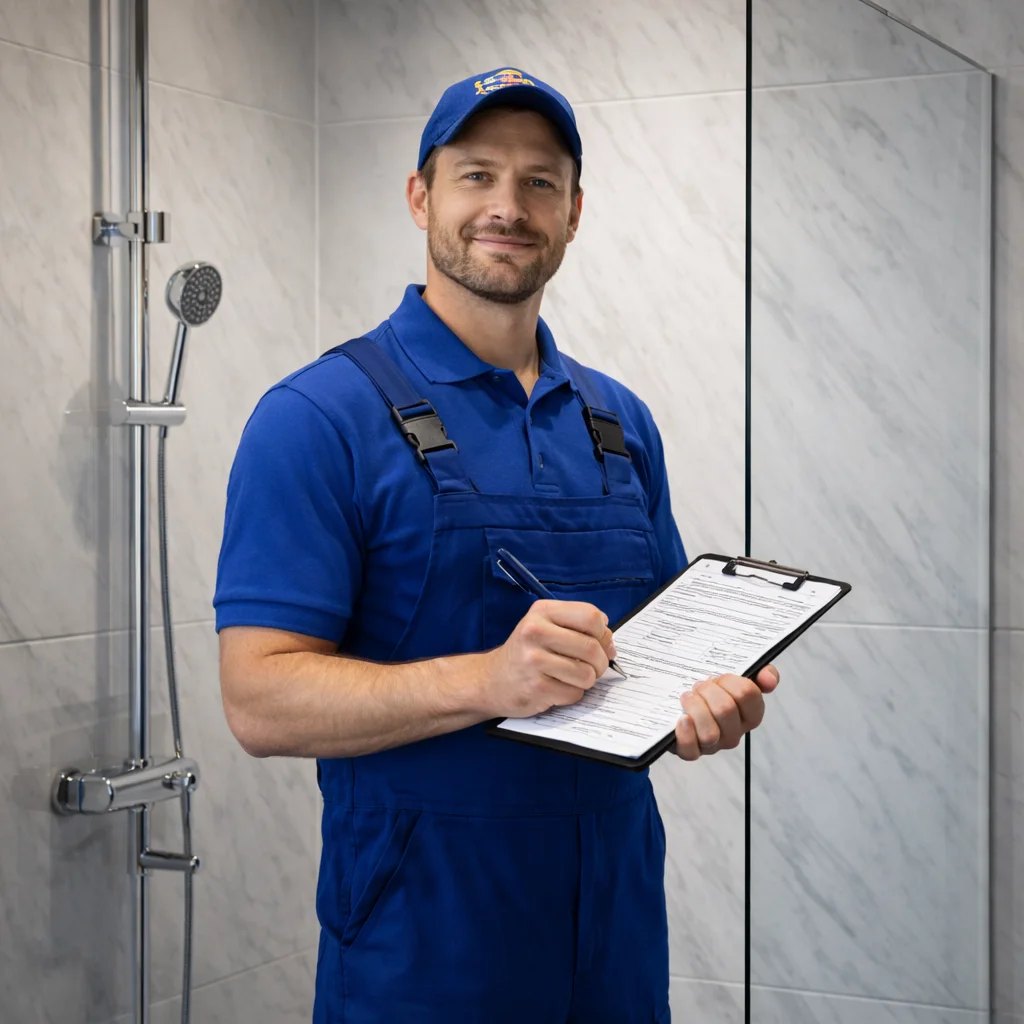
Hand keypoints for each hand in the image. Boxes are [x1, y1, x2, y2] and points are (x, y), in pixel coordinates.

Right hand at [479, 601, 615, 717]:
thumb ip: (578, 627)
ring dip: (587, 680)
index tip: (600, 643)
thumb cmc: (527, 652)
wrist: (491, 680)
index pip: (591, 617)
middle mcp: (535, 631)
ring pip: (586, 674)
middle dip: (601, 662)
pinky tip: (556, 687)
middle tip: (593, 666)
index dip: (604, 633)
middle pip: (592, 647)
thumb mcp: (546, 626)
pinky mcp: (536, 687)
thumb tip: (610, 644)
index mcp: (542, 611)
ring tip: (571, 677)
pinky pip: (574, 693)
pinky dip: (571, 694)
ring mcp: (533, 660)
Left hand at [673, 665, 780, 760]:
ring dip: (695, 708)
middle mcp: (734, 732)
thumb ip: (762, 672)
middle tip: (699, 687)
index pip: (748, 694)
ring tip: (688, 698)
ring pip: (709, 733)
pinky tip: (682, 719)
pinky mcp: (691, 751)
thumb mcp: (738, 675)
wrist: (683, 701)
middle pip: (725, 710)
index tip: (718, 678)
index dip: (729, 681)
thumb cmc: (713, 690)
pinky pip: (691, 751)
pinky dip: (686, 734)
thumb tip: (769, 680)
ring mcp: (714, 745)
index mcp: (750, 714)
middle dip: (708, 691)